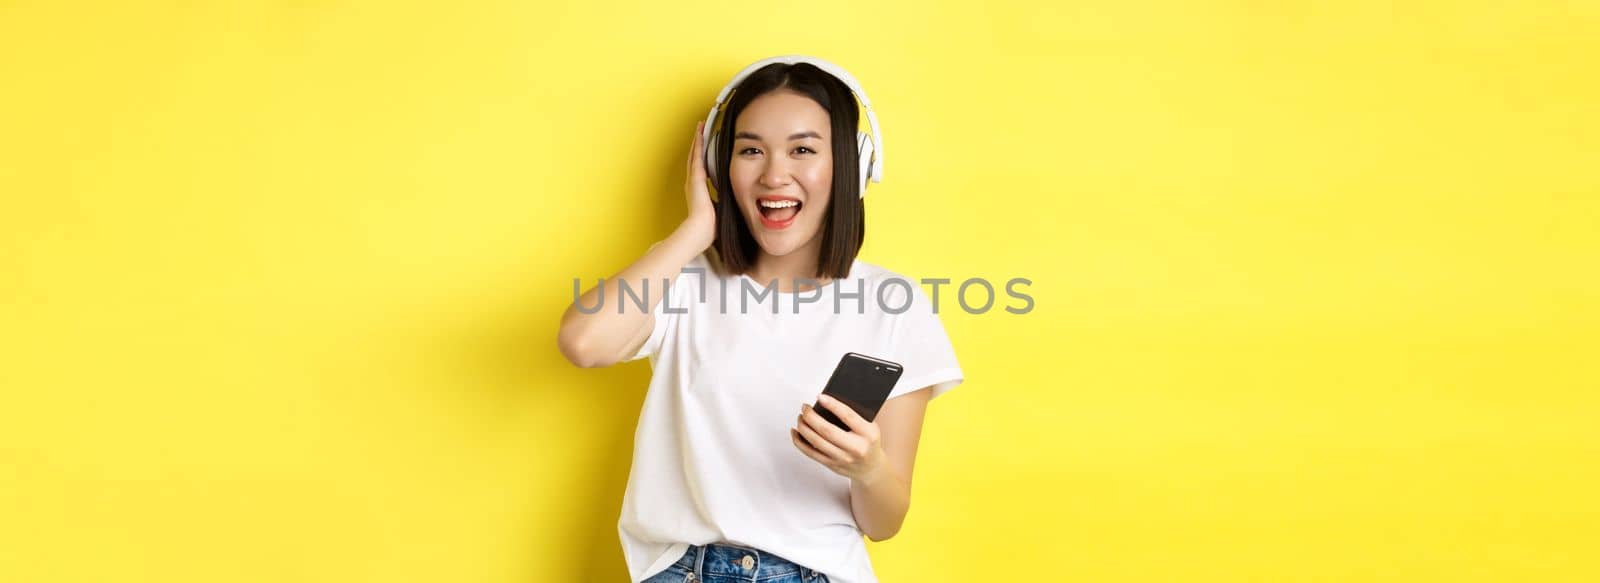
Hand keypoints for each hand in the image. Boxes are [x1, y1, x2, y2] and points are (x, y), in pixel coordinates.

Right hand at [680, 120, 715, 249]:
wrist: (699, 232)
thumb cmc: (710, 227)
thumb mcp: (720, 211)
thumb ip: (726, 204)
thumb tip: (739, 204)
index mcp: (699, 191)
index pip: (701, 169)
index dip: (702, 157)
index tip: (705, 149)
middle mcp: (693, 183)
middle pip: (696, 158)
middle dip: (698, 145)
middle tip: (700, 131)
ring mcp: (693, 180)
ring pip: (695, 154)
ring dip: (698, 140)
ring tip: (700, 127)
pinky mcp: (695, 178)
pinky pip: (697, 157)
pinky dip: (698, 144)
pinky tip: (700, 133)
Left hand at [791, 394, 888, 482]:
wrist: (872, 467)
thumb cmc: (868, 441)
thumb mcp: (869, 426)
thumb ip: (853, 416)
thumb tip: (826, 402)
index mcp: (868, 433)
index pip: (847, 416)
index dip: (832, 405)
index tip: (820, 397)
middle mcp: (856, 447)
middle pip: (827, 430)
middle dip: (811, 417)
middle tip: (805, 407)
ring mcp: (843, 458)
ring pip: (816, 442)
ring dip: (804, 427)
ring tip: (800, 417)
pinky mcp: (832, 465)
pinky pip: (811, 453)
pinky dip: (800, 442)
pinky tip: (796, 432)